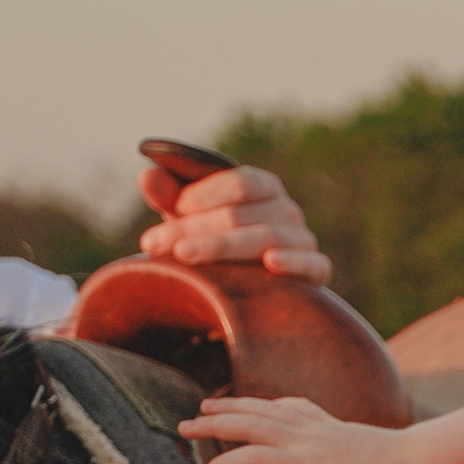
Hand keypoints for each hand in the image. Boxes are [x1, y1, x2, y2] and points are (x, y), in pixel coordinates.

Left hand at [138, 164, 332, 283]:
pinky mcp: (317, 271)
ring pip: (266, 239)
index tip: (175, 208)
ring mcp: (303, 240)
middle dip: (193, 228)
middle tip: (153, 243)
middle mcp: (288, 210)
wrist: (254, 287)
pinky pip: (311, 264)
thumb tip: (147, 175)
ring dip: (221, 246)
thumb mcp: (190, 218)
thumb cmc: (216, 241)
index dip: (206, 194)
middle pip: (242, 215)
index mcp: (264, 187)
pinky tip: (270, 263)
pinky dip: (293, 262)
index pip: (241, 182)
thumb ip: (169, 195)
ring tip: (184, 255)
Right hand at [181, 397, 416, 463]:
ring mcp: (314, 424)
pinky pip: (288, 405)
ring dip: (232, 406)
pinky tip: (256, 408)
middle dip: (212, 424)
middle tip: (183, 428)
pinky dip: (266, 404)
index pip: (250, 458)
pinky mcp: (324, 419)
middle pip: (248, 422)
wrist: (409, 462)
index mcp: (303, 463)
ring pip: (264, 408)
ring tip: (203, 408)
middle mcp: (303, 438)